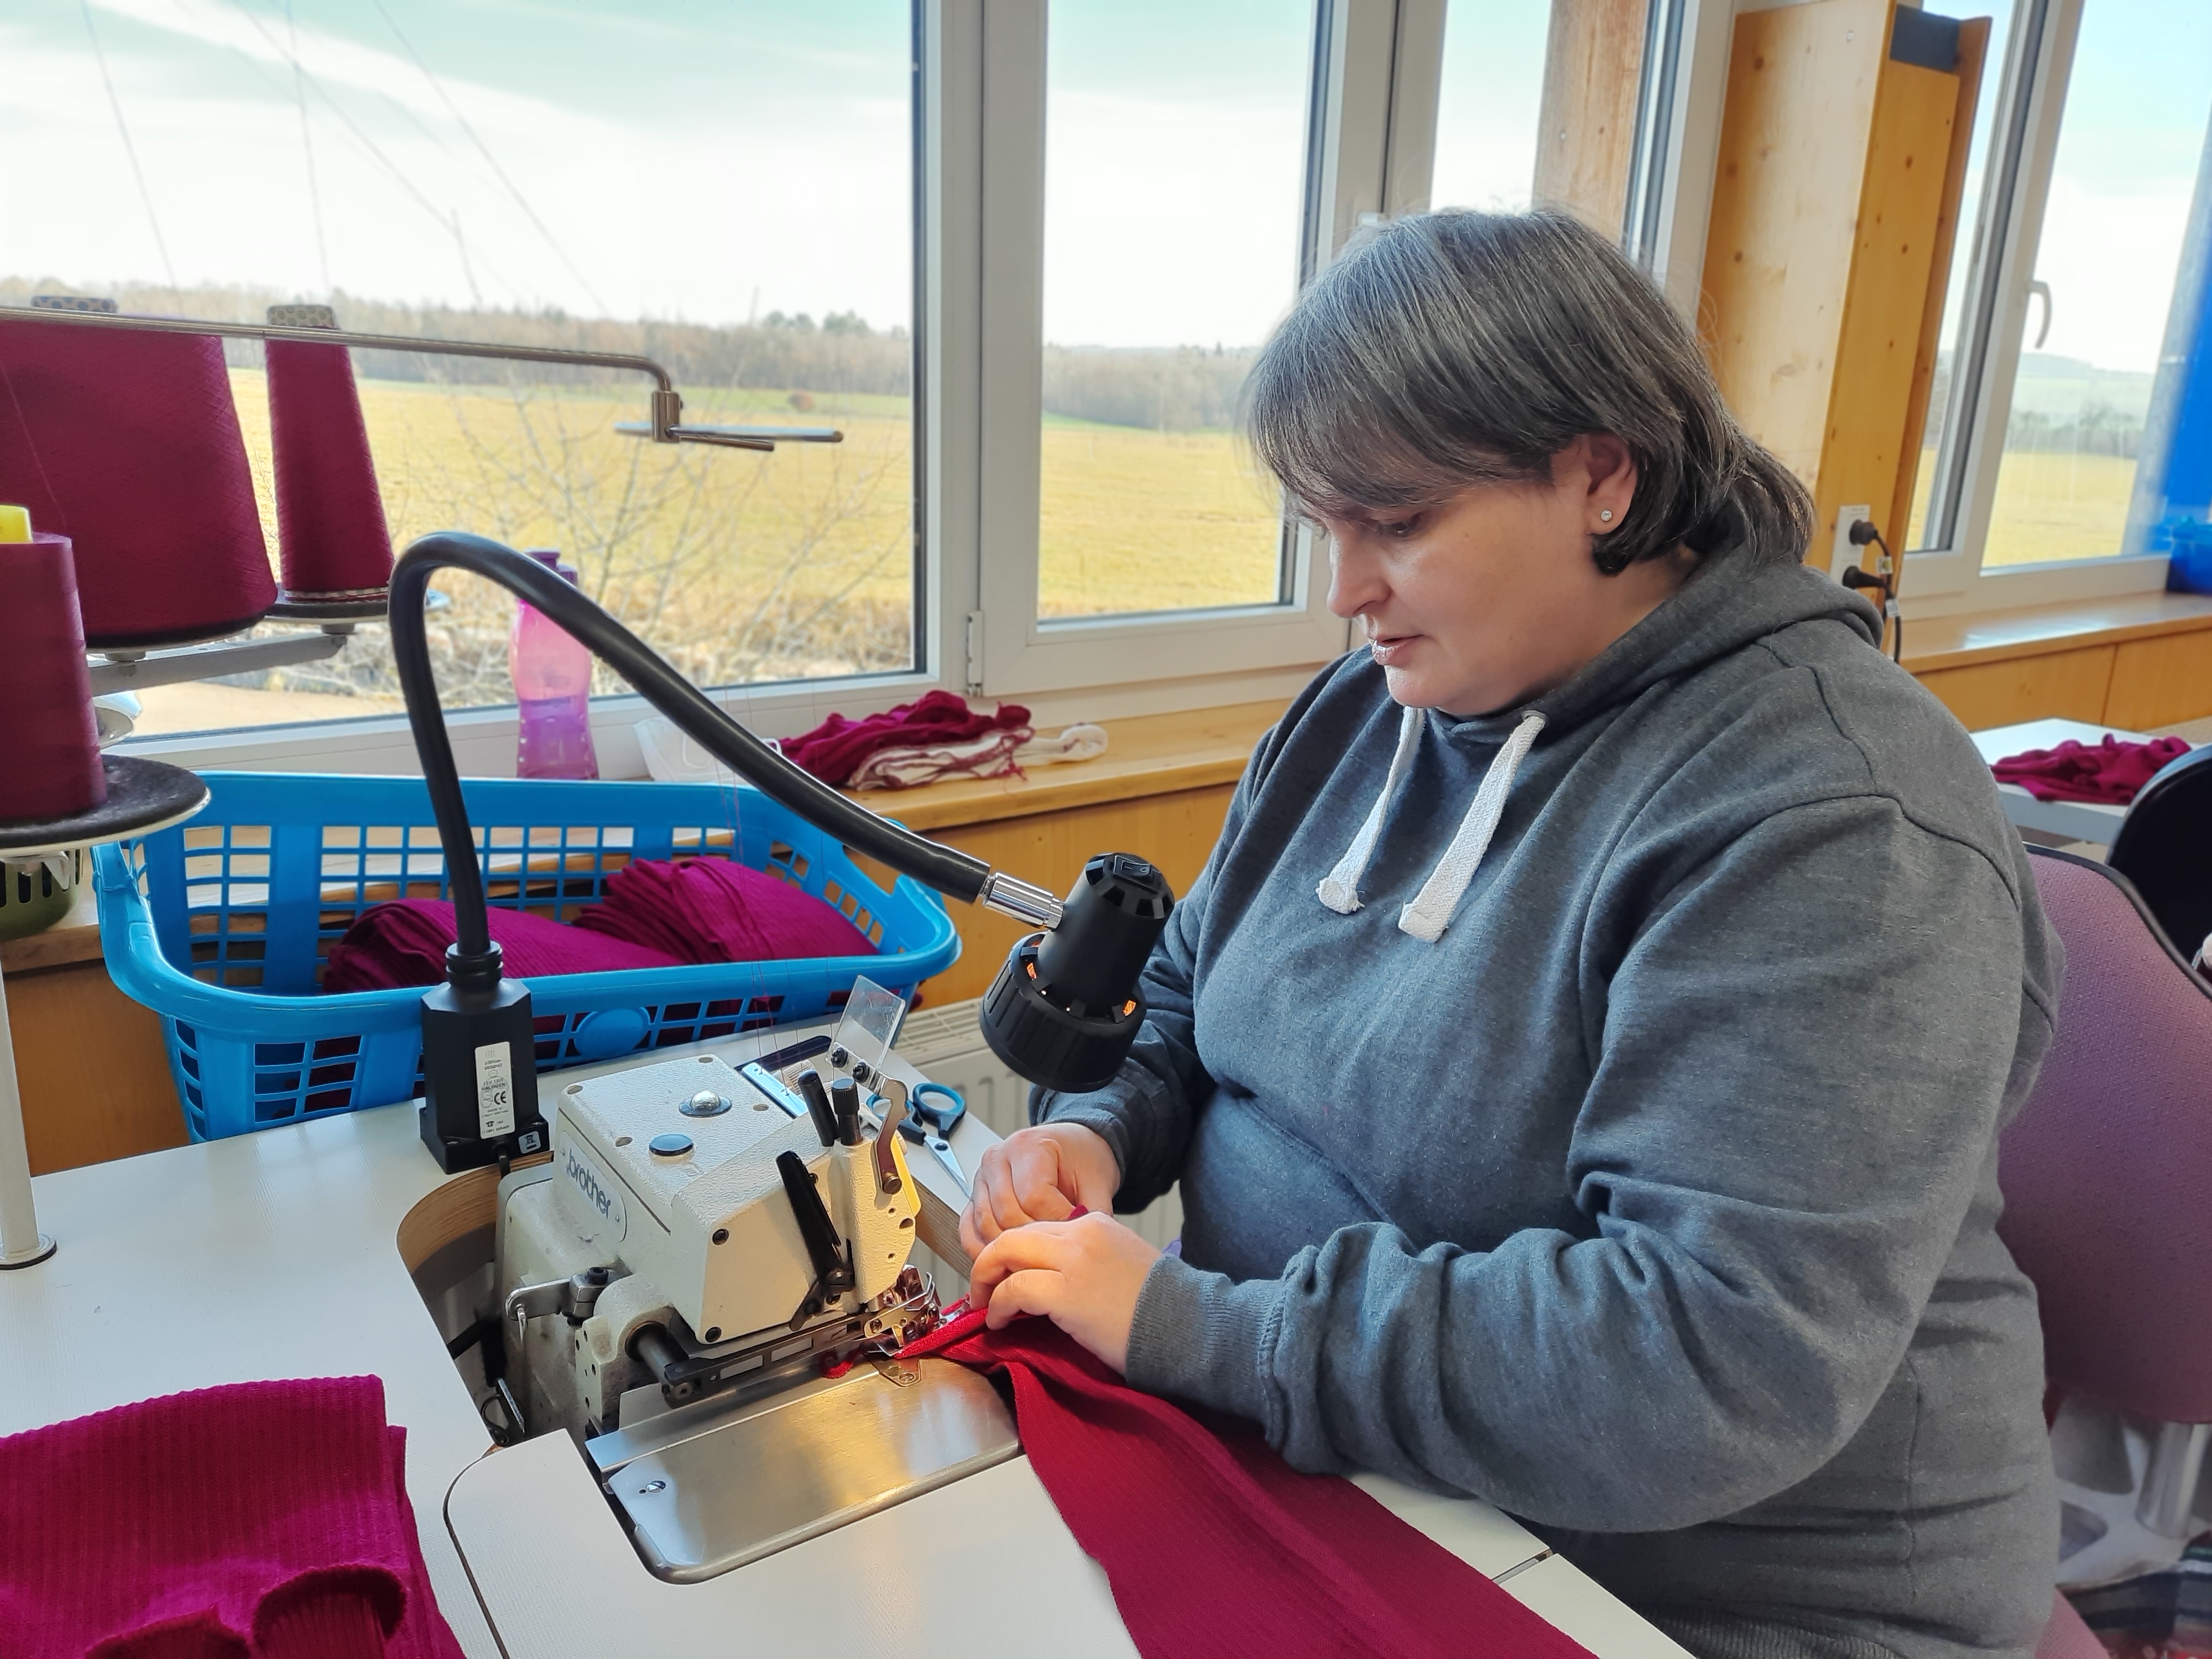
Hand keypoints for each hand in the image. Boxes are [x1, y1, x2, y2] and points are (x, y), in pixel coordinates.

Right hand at [959, 1123, 1119, 1258]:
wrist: (1071, 1148)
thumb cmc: (1081, 1160)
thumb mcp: (1097, 1181)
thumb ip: (1090, 1214)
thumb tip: (1080, 1248)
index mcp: (1029, 1146)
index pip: (1034, 1196)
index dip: (1055, 1223)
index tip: (1071, 1235)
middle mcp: (998, 1158)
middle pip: (1006, 1213)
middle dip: (1032, 1240)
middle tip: (1054, 1253)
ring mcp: (982, 1177)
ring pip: (985, 1225)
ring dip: (1008, 1249)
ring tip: (1035, 1261)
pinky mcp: (974, 1196)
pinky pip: (968, 1229)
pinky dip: (984, 1249)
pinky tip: (1007, 1259)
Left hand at [967, 1211, 1160, 1372]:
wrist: (1188, 1326)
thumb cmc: (1160, 1307)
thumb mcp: (1121, 1265)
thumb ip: (1086, 1261)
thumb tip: (1050, 1284)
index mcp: (1095, 1223)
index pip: (1036, 1228)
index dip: (1011, 1253)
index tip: (1002, 1276)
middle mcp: (1080, 1233)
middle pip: (1013, 1234)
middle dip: (987, 1261)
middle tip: (980, 1288)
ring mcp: (1072, 1260)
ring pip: (1006, 1252)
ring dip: (985, 1282)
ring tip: (984, 1307)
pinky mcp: (1066, 1292)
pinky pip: (1014, 1289)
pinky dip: (998, 1305)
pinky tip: (1000, 1322)